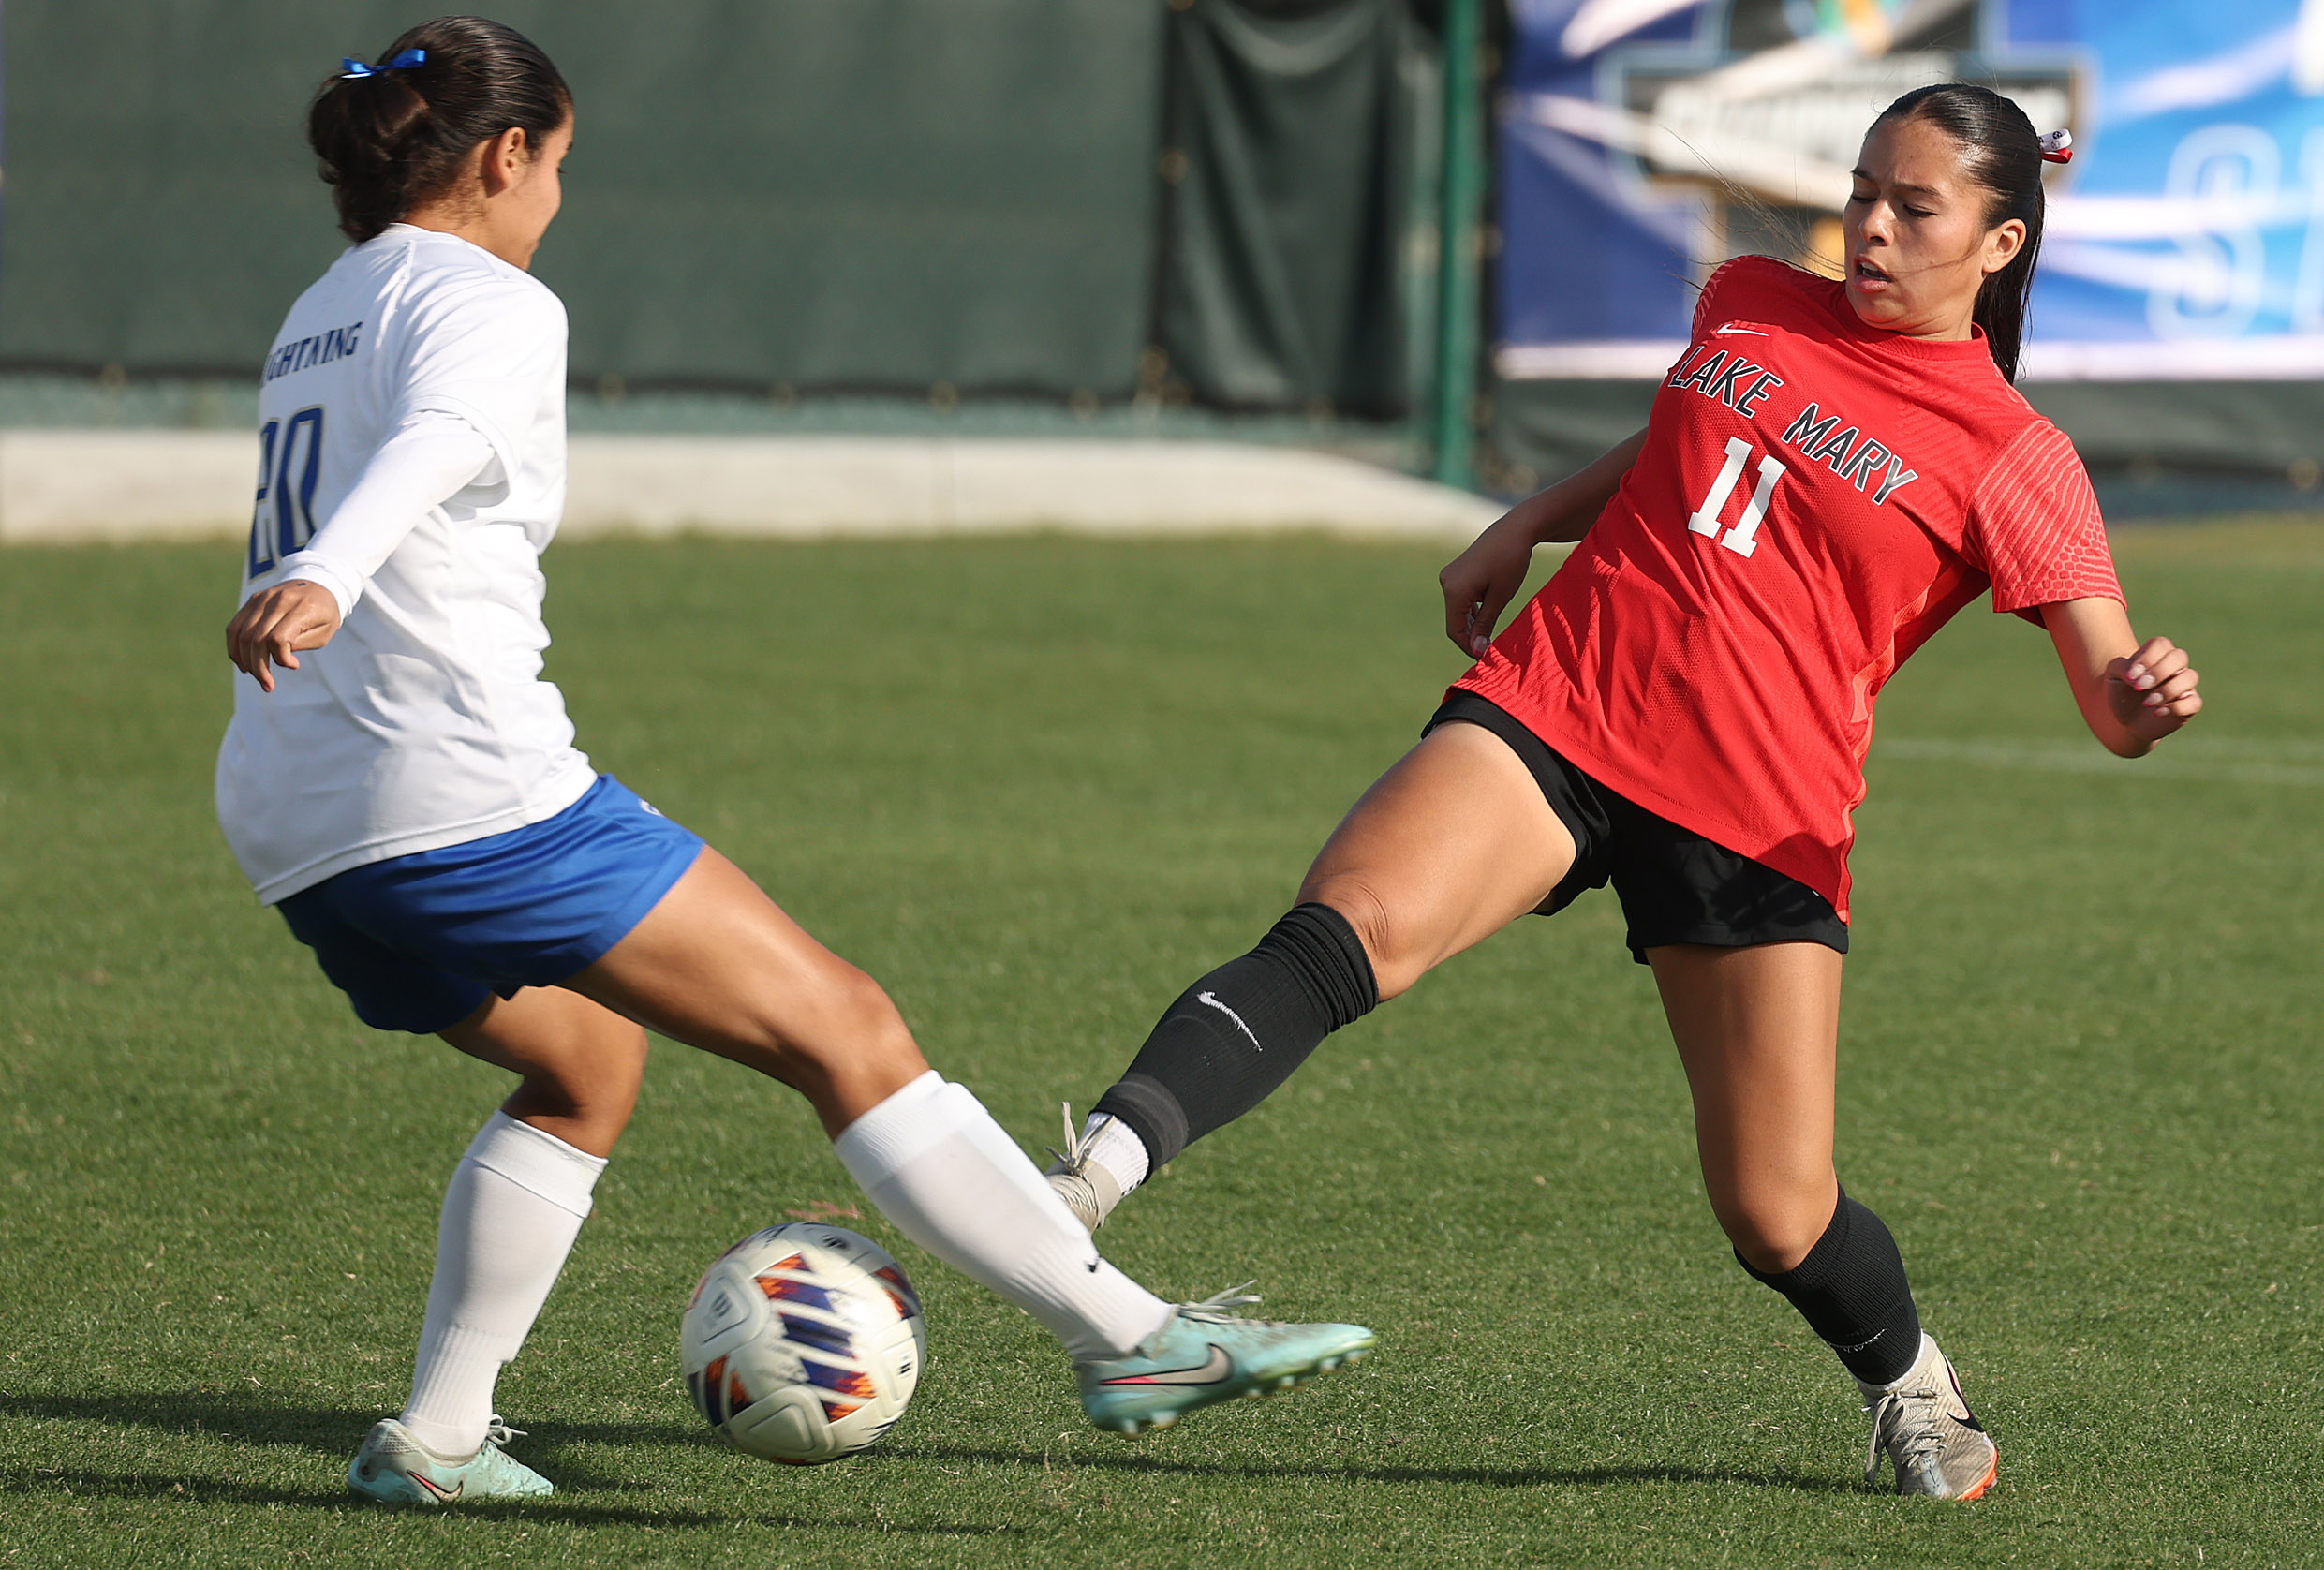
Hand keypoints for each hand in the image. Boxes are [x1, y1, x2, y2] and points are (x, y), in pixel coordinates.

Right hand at [226, 579, 341, 692]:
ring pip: (241, 634)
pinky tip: (244, 663)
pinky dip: (235, 647)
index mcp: (301, 608)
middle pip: (255, 639)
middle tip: (268, 685)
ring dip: (244, 660)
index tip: (295, 666)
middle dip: (259, 667)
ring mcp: (262, 598)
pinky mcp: (253, 600)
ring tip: (256, 675)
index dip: (281, 658)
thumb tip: (276, 657)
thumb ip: (299, 644)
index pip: (278, 638)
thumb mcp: (324, 633)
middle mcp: (277, 600)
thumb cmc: (325, 613)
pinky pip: (235, 626)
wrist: (320, 583)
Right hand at [1440, 509, 1544, 657]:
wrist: (1515, 530)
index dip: (1468, 646)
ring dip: (1472, 623)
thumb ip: (1485, 624)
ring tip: (1490, 633)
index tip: (1485, 658)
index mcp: (1454, 590)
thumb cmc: (1511, 562)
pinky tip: (1487, 612)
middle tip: (1490, 649)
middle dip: (1470, 636)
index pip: (1455, 630)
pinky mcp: (1456, 572)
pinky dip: (1472, 610)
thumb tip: (1477, 649)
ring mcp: (1449, 576)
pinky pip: (1460, 598)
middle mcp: (1446, 582)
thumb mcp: (1500, 597)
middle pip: (1454, 621)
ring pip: (1457, 610)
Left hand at [2103, 634, 2200, 743]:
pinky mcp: (2189, 705)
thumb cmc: (2120, 692)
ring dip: (2167, 690)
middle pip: (2179, 656)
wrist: (2124, 720)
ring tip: (2146, 703)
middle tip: (2138, 687)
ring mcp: (2185, 686)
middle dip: (2159, 671)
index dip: (2147, 658)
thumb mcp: (2113, 676)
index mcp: (2157, 655)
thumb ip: (2122, 667)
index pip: (2161, 644)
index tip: (2130, 676)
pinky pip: (2194, 702)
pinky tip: (2157, 713)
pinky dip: (2176, 707)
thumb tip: (2136, 675)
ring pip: (2190, 677)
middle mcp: (2175, 667)